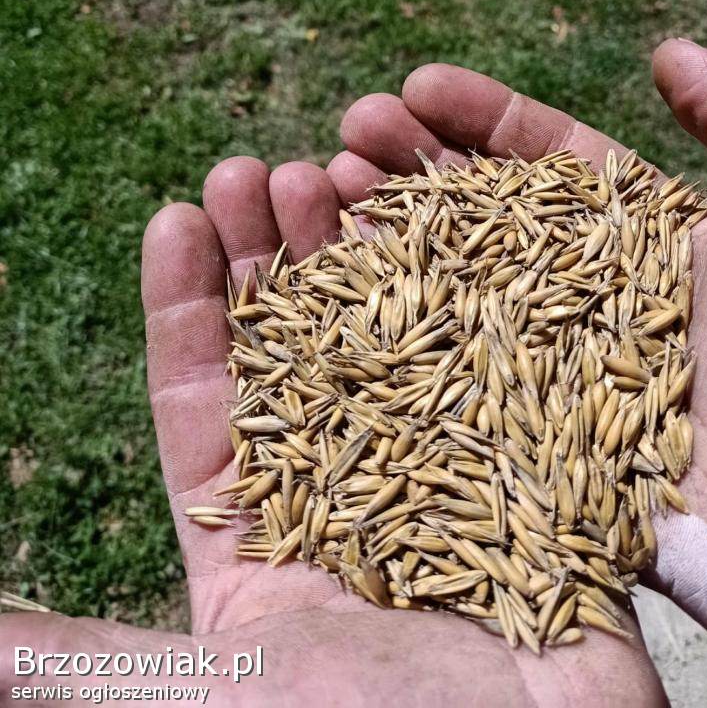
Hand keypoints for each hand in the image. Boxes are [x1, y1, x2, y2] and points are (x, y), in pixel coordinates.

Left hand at [0, 166, 664, 704]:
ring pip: (377, 335)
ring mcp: (429, 464)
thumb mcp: (210, 691)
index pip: (200, 398)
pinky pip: (476, 354)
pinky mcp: (508, 454)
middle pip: (289, 347)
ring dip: (350, 251)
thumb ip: (81, 656)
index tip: (171, 216)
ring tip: (329, 169)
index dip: (182, 304)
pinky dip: (454, 287)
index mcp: (255, 537)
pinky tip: (433, 220)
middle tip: (251, 170)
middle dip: (264, 254)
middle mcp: (338, 490)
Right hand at [333, 37, 706, 704]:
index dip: (480, 119)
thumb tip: (667, 52)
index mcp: (643, 242)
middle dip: (412, 163)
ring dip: (383, 232)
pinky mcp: (511, 434)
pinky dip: (381, 327)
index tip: (415, 85)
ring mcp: (540, 367)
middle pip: (480, 214)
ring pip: (446, 283)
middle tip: (348, 130)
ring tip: (320, 187)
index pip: (547, 162)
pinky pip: (435, 369)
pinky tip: (327, 285)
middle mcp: (582, 299)